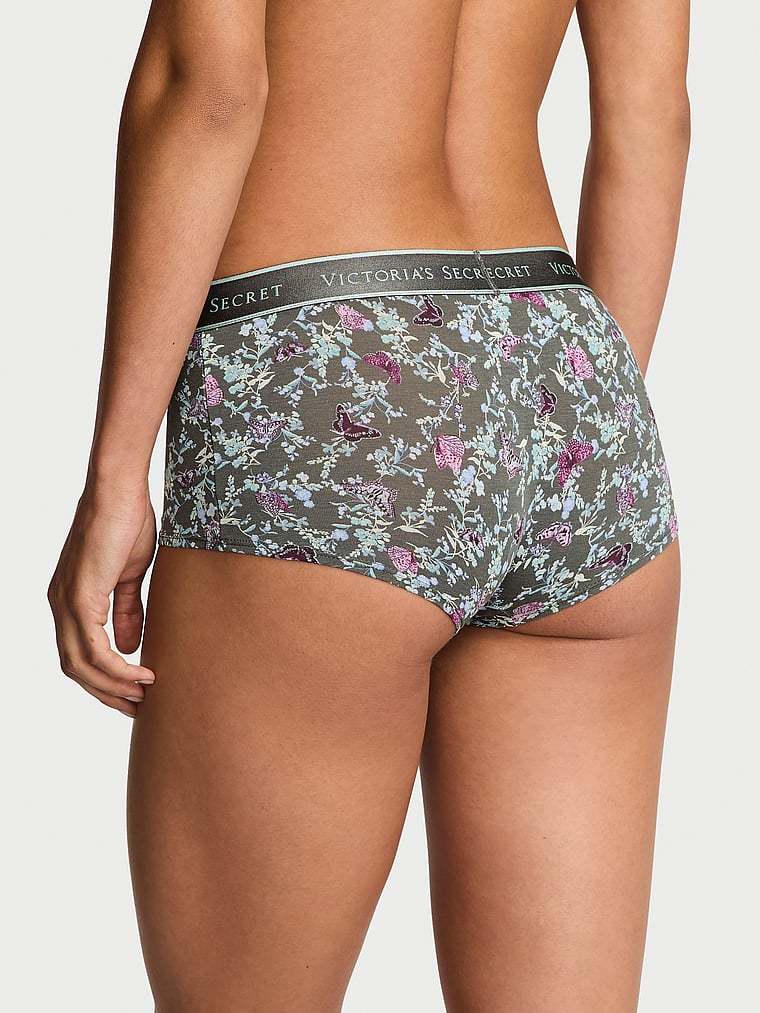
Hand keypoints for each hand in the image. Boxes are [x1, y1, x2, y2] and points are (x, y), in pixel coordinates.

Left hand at [49, 482, 157, 716]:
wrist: (119, 491)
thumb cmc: (126, 522)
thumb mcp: (131, 575)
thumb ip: (127, 611)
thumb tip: (130, 646)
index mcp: (69, 599)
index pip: (78, 654)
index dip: (103, 679)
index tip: (134, 692)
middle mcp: (59, 604)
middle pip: (74, 668)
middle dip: (106, 693)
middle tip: (138, 707)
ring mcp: (66, 602)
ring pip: (80, 664)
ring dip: (112, 686)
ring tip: (144, 695)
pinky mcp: (80, 597)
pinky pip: (94, 648)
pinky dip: (117, 668)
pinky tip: (141, 673)